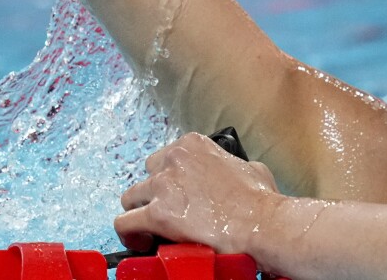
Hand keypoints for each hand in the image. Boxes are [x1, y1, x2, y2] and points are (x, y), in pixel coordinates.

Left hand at [115, 133, 282, 254]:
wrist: (261, 224)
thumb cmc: (260, 201)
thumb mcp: (251, 168)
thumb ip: (232, 164)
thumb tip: (235, 172)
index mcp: (193, 145)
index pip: (165, 158)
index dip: (170, 179)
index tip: (176, 195)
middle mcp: (174, 159)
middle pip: (146, 175)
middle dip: (153, 194)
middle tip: (166, 213)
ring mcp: (163, 185)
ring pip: (130, 198)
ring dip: (140, 213)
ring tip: (151, 231)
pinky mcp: (157, 214)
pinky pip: (124, 223)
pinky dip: (129, 234)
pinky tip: (141, 243)